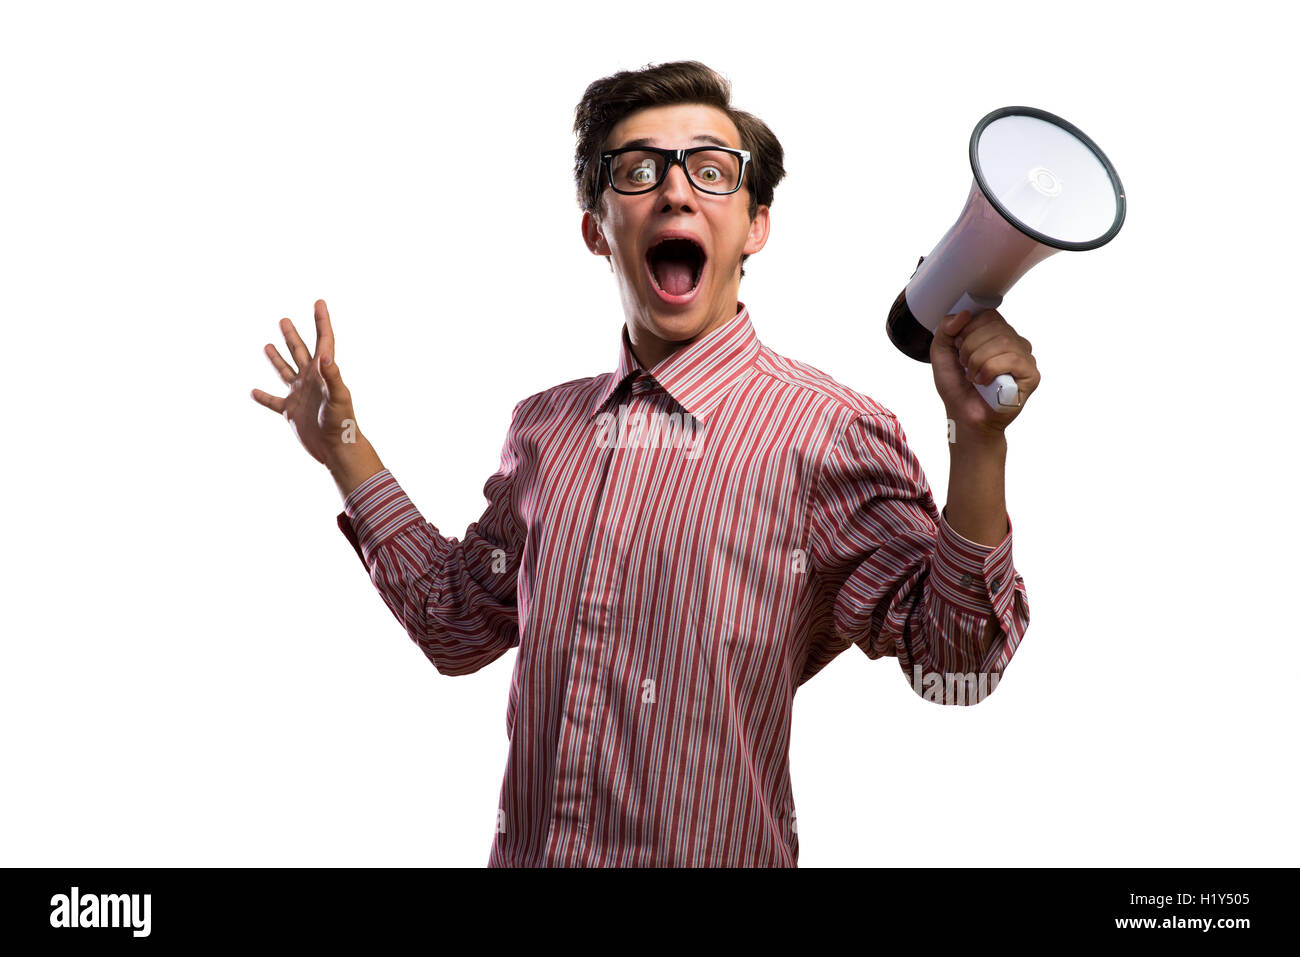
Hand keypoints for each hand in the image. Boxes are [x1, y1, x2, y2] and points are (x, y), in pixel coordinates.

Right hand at [250, 299, 357, 466]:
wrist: (337, 449)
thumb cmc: (343, 423)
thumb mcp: (339, 397)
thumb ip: (332, 375)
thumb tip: (324, 354)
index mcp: (323, 373)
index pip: (324, 341)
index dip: (321, 321)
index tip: (319, 302)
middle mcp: (311, 380)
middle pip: (300, 352)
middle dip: (292, 335)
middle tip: (284, 319)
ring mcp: (300, 395)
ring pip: (285, 372)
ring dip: (276, 359)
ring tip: (267, 345)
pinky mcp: (291, 412)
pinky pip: (273, 401)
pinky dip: (263, 397)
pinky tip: (252, 391)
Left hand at [930, 308, 1039, 436]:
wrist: (963, 416)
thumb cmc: (957, 387)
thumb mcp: (941, 352)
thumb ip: (946, 328)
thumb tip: (965, 313)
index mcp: (996, 334)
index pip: (988, 315)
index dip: (969, 328)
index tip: (959, 347)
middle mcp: (1014, 343)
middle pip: (995, 326)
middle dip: (970, 346)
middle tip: (964, 365)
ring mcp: (1025, 358)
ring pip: (1003, 341)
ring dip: (978, 360)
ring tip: (973, 376)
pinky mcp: (1031, 375)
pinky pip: (1012, 360)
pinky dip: (990, 370)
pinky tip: (983, 382)